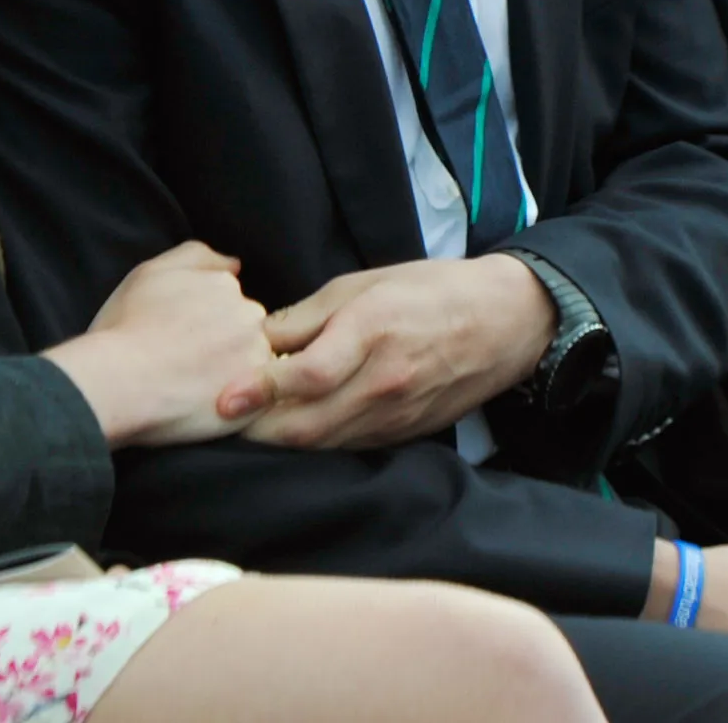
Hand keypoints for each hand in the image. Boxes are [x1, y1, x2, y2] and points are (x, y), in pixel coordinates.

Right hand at [45, 242, 277, 446]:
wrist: (120, 382)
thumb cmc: (125, 328)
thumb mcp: (150, 272)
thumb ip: (196, 256)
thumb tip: (234, 264)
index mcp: (225, 285)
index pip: (228, 302)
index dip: (204, 323)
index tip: (180, 337)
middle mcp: (249, 315)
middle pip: (246, 330)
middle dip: (223, 345)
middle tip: (186, 363)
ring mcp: (257, 357)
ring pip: (251, 365)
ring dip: (232, 374)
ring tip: (193, 388)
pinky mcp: (258, 399)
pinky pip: (254, 402)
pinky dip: (236, 405)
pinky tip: (203, 406)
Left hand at [238, 254, 557, 448]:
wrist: (504, 322)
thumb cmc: (429, 291)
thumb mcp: (364, 283)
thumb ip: (309, 314)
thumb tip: (261, 336)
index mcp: (371, 333)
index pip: (305, 376)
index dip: (259, 390)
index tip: (223, 398)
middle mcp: (383, 382)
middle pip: (308, 424)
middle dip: (259, 429)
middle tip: (223, 421)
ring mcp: (396, 414)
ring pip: (326, 443)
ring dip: (283, 441)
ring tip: (247, 429)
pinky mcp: (405, 432)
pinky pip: (350, 445)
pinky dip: (317, 442)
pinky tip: (294, 430)